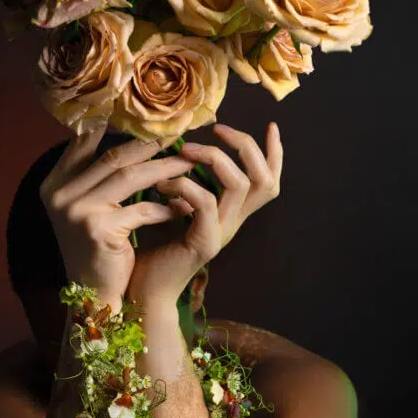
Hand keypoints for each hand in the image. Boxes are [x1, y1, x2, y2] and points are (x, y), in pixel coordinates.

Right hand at [39, 124, 195, 307]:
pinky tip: (184, 206)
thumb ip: (95, 175)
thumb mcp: (87, 208)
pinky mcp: (99, 229)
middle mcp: (60, 194)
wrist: (93, 294)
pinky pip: (142, 209)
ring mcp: (77, 211)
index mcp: (53, 184)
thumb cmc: (97, 248)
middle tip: (178, 136)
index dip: (116, 126)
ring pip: (131, 177)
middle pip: (114, 157)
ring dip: (165, 170)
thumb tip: (123, 134)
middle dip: (150, 146)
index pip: (84, 142)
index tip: (147, 118)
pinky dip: (166, 207)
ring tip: (189, 164)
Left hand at [126, 122, 283, 304]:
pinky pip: (205, 202)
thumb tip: (182, 151)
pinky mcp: (204, 243)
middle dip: (246, 146)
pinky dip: (185, 185)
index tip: (271, 126)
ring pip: (239, 184)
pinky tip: (163, 185)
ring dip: (212, 158)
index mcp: (231, 215)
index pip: (267, 182)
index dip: (274, 154)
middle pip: (265, 179)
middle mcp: (233, 223)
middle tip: (217, 130)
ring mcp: (222, 234)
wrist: (143, 291)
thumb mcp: (174, 210)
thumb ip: (186, 187)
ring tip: (184, 151)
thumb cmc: (152, 249)